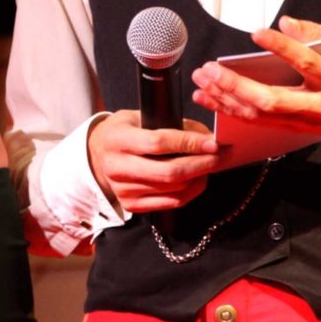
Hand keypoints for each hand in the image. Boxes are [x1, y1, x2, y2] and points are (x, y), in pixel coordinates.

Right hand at [87, 111, 218, 212]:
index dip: (189, 143)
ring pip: (174, 189)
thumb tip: (208, 137)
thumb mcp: (140, 116)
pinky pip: (171, 203)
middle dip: (202, 164)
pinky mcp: (132, 205)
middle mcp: (118, 167)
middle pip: (169, 172)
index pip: (158, 143)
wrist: (98, 154)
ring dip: (200, 177)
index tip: (213, 142)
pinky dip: (191, 192)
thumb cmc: (125, 130)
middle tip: (222, 155)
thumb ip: (172, 124)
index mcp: (117, 139)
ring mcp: (124, 190)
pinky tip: (200, 179)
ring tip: (212, 165)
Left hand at [192, 16, 320, 162]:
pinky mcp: (294, 129)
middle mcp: (318, 103)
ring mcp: (304, 120)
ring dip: (227, 100)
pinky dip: (232, 111)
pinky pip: (258, 122)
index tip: (258, 33)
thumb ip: (318, 32)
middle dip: (237, 86)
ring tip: (201, 82)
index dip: (282, 48)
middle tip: (210, 70)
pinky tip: (211, 98)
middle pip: (273, 100)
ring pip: (260, 115)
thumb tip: (286, 22)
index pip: (307, 63)